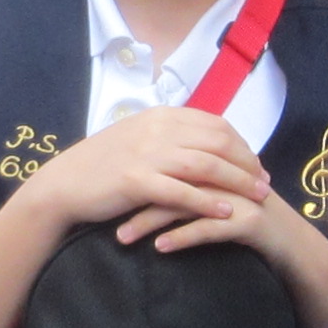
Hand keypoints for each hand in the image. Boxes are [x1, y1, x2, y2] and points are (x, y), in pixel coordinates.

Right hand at [35, 105, 272, 240]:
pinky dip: (207, 202)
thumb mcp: (136, 138)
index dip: (241, 144)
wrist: (62, 184)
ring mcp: (146, 154)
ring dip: (237, 181)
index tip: (255, 164)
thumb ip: (166, 135)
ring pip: (206, 165)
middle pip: (217, 141)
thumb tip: (200, 142)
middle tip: (264, 183)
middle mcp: (156, 130)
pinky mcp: (137, 181)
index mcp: (159, 116)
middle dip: (246, 162)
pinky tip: (226, 212)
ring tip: (257, 197)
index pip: (214, 124)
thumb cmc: (99, 165)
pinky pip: (182, 191)